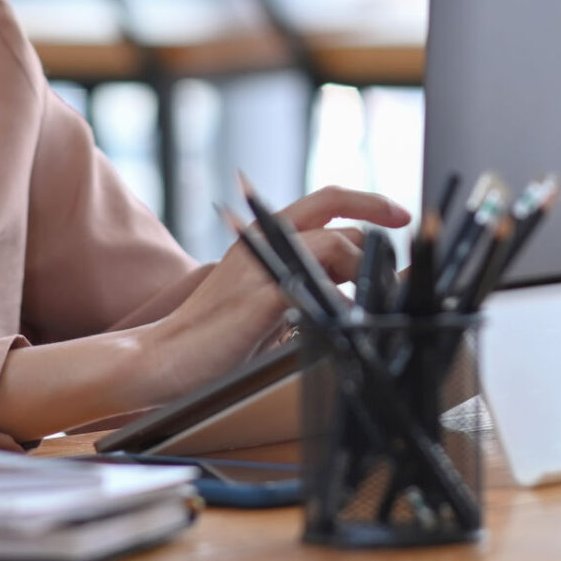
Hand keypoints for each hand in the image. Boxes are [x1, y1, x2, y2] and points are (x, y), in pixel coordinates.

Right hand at [141, 185, 409, 398]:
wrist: (160, 359)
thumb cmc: (214, 340)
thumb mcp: (267, 302)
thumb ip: (302, 284)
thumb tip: (355, 288)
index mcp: (264, 239)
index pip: (325, 200)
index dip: (367, 202)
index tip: (399, 215)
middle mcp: (262, 242)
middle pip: (333, 212)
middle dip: (373, 230)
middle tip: (393, 263)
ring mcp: (260, 267)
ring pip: (333, 244)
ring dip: (362, 272)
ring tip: (367, 304)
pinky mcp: (260, 298)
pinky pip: (318, 285)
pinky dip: (341, 303)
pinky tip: (344, 324)